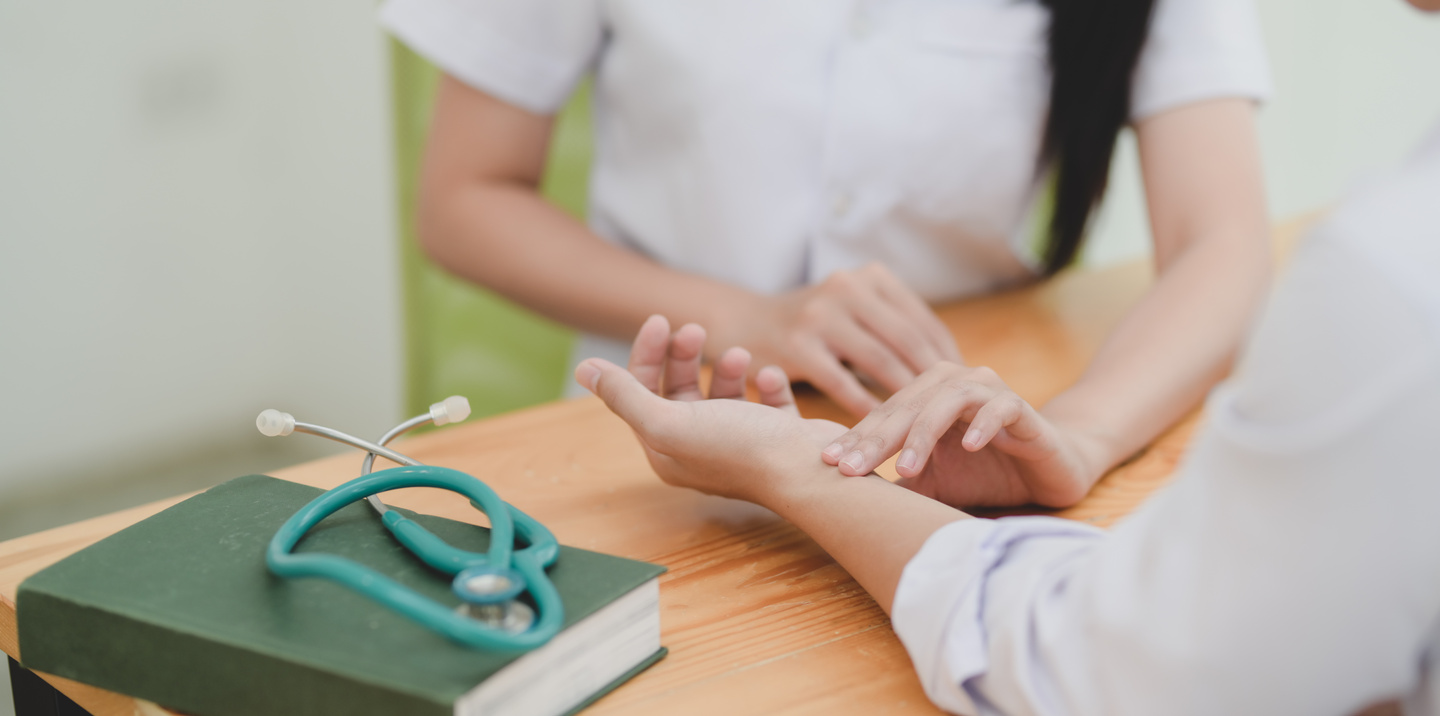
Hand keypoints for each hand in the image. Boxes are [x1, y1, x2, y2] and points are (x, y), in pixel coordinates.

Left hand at [575, 316, 848, 503]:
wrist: (812, 472)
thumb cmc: (740, 448)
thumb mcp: (669, 420)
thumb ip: (624, 395)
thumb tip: (584, 370)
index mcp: (669, 451)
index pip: (643, 395)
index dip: (646, 355)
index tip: (660, 320)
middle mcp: (701, 451)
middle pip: (681, 391)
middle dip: (686, 356)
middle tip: (695, 328)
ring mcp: (742, 445)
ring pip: (725, 395)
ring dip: (728, 369)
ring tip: (741, 356)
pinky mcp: (779, 439)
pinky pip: (767, 403)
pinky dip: (767, 385)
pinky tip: (772, 377)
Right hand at [711, 263, 960, 415]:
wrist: (745, 322)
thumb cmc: (814, 325)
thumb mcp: (856, 308)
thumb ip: (894, 326)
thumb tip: (953, 365)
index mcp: (870, 277)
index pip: (922, 320)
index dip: (947, 358)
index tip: (966, 390)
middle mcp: (848, 287)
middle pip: (907, 340)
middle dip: (935, 381)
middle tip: (954, 414)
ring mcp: (820, 314)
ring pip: (879, 362)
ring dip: (906, 398)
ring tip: (927, 426)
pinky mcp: (797, 344)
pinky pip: (842, 382)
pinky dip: (866, 409)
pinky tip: (882, 430)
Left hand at [819, 363, 1110, 507]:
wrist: (1047, 471)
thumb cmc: (984, 473)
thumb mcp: (933, 485)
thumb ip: (898, 488)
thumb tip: (844, 506)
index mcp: (925, 396)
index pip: (884, 416)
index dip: (856, 439)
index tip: (827, 463)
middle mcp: (953, 384)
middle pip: (907, 407)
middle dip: (877, 439)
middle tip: (852, 468)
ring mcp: (988, 391)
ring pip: (947, 401)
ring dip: (923, 433)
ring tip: (905, 467)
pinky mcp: (1022, 407)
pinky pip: (999, 407)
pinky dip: (982, 424)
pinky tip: (965, 447)